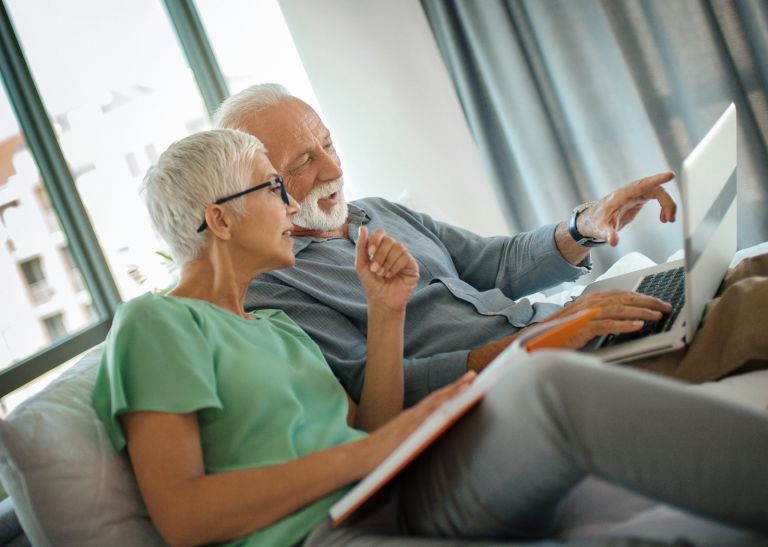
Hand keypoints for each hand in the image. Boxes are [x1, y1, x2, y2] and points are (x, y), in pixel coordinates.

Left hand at [355, 226, 418, 311]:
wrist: (381, 301)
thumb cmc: (371, 284)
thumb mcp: (361, 264)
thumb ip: (361, 246)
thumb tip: (362, 227)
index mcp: (382, 248)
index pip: (381, 233)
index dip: (376, 240)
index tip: (370, 252)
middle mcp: (394, 250)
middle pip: (389, 240)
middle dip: (380, 255)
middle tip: (375, 269)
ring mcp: (404, 257)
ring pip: (398, 247)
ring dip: (387, 262)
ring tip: (382, 274)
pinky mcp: (412, 265)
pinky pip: (405, 257)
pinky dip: (395, 267)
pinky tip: (391, 276)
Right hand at [360, 372, 475, 467]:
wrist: (357, 457)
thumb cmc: (379, 452)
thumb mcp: (403, 440)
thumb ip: (416, 435)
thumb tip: (432, 436)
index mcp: (412, 417)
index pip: (436, 400)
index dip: (452, 390)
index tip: (468, 381)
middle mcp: (411, 416)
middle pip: (437, 397)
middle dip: (457, 386)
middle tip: (474, 375)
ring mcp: (408, 424)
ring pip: (433, 405)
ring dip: (451, 394)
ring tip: (467, 386)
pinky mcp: (404, 434)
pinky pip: (423, 421)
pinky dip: (436, 412)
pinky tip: (448, 407)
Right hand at [546, 290, 672, 348]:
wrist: (539, 338)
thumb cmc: (562, 331)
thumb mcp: (585, 319)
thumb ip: (603, 316)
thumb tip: (626, 318)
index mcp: (593, 299)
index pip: (623, 295)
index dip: (643, 297)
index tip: (659, 302)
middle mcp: (591, 302)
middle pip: (625, 299)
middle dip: (648, 302)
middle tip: (666, 307)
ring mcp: (586, 314)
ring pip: (619, 310)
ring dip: (640, 312)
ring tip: (657, 315)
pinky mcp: (582, 327)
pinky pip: (607, 325)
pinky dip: (624, 325)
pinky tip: (637, 326)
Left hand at [578, 171, 676, 245]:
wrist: (593, 219)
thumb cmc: (596, 221)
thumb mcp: (600, 229)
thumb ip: (607, 234)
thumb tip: (613, 241)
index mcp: (621, 195)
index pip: (641, 184)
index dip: (656, 180)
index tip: (670, 175)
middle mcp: (630, 191)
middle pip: (655, 188)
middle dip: (667, 201)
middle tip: (670, 219)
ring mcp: (635, 193)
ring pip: (658, 192)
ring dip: (667, 205)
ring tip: (667, 220)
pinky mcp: (639, 198)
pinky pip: (657, 197)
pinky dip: (664, 206)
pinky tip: (663, 218)